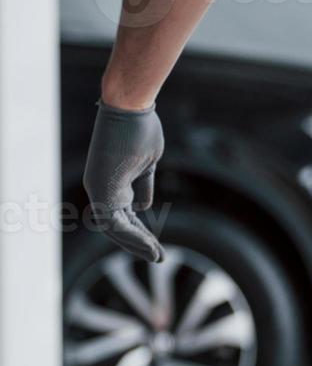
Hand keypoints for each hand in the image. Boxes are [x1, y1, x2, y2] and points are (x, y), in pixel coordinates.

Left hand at [83, 102, 165, 262]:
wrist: (129, 109)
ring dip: (136, 243)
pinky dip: (133, 235)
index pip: (123, 214)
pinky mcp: (102, 189)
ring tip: (157, 256)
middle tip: (158, 257)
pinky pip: (116, 221)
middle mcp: (99, 187)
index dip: (140, 230)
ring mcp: (99, 189)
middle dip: (138, 242)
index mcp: (109, 181)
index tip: (156, 244)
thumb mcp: (147, 164)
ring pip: (115, 227)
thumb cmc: (140, 129)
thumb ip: (143, 187)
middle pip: (117, 225)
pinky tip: (150, 246)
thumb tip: (142, 208)